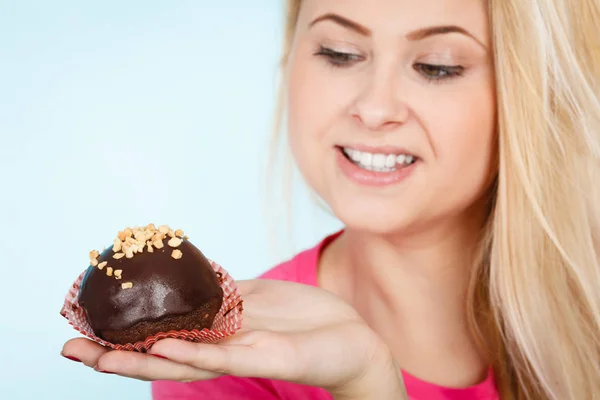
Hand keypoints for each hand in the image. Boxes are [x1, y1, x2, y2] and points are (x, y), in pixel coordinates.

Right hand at [61, 279, 406, 398]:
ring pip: (183, 360)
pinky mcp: (264, 356)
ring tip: (98, 355)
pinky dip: (192, 351)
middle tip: (69, 350)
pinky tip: (164, 346)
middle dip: (114, 354)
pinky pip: (223, 354)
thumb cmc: (305, 318)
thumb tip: (195, 274)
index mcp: (216, 334)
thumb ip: (225, 292)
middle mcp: (220, 350)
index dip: (123, 335)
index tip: (83, 327)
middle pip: (159, 354)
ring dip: (140, 358)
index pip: (161, 336)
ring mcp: (240, 355)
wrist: (350, 336)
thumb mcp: (257, 296)